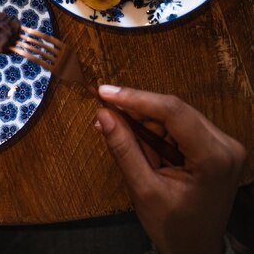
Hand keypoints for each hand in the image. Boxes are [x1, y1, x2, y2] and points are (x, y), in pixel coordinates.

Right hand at [96, 86, 245, 253]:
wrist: (196, 250)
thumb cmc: (173, 226)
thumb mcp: (143, 189)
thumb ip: (124, 148)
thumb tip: (103, 114)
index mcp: (213, 157)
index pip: (173, 111)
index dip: (136, 98)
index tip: (105, 92)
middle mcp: (226, 145)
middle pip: (174, 111)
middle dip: (137, 111)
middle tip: (105, 114)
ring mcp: (224, 146)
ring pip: (175, 116)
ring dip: (145, 123)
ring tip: (120, 134)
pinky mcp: (216, 147)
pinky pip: (180, 127)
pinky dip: (156, 132)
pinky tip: (140, 143)